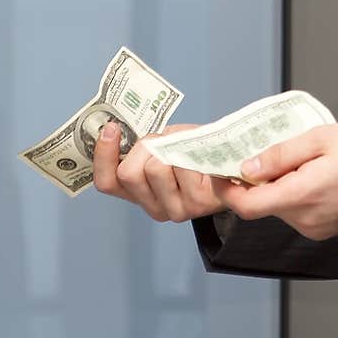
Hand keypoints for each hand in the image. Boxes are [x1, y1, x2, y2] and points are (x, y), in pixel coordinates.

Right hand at [93, 122, 228, 222]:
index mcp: (138, 194)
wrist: (233, 163)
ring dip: (168, 149)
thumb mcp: (163, 144)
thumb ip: (141, 145)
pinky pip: (181, 168)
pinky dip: (188, 153)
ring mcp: (175, 209)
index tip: (110, 128)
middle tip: (162, 141)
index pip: (107, 182)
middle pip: (130, 174)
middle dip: (144, 147)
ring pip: (155, 169)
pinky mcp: (197, 205)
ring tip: (184, 149)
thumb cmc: (195, 152)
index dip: (103, 155)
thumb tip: (119, 130)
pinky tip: (198, 156)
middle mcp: (154, 207)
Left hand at [211, 122, 337, 240]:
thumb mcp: (320, 139)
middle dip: (255, 180)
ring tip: (299, 160)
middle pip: (261, 203)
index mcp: (300, 194)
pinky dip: (292, 193)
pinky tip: (311, 174)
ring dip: (276, 185)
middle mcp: (303, 219)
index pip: (246, 204)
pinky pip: (295, 212)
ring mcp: (313, 227)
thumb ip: (280, 154)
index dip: (225, 189)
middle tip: (264, 152)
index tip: (218, 170)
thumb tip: (246, 166)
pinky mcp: (321, 229)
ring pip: (278, 206)